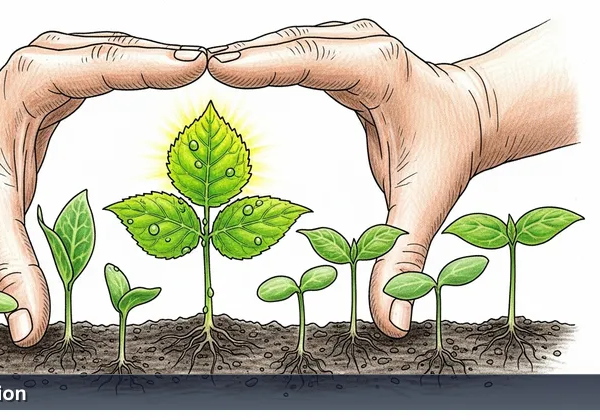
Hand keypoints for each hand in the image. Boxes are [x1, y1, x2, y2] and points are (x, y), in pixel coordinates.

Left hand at [0, 32, 205, 346]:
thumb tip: (31, 328)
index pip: (100, 65)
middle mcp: (50, 59)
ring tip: (211, 71)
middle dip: (171, 57)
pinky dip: (152, 67)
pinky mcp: (74, 69)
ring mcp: (64, 60)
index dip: (148, 64)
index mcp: (33, 81)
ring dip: (166, 59)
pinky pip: (122, 61)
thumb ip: (12, 272)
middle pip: (123, 49)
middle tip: (221, 65)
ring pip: (126, 50)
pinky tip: (177, 74)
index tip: (192, 65)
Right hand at [207, 20, 576, 336]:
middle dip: (241, 55)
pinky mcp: (340, 54)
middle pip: (290, 44)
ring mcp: (351, 45)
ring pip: (287, 42)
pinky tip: (236, 69)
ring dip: (247, 55)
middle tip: (192, 67)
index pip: (311, 60)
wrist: (475, 115)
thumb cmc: (451, 149)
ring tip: (203, 69)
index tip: (219, 67)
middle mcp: (362, 47)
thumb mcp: (425, 204)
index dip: (263, 63)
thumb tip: (391, 321)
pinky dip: (262, 59)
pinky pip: (293, 51)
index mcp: (378, 70)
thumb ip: (403, 258)